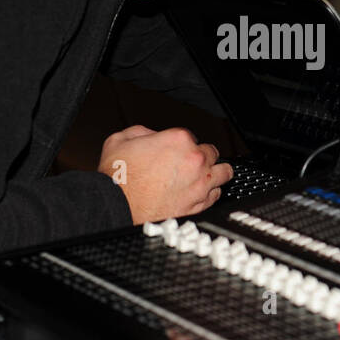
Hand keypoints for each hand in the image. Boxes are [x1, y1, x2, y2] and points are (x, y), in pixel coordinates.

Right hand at [98, 125, 233, 223]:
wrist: (116, 208)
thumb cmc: (117, 179)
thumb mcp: (120, 140)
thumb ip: (142, 132)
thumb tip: (152, 135)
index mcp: (178, 140)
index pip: (191, 136)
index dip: (182, 144)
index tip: (175, 151)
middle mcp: (194, 160)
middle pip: (211, 153)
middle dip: (201, 156)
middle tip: (189, 164)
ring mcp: (199, 184)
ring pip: (223, 173)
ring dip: (214, 173)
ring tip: (205, 176)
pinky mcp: (199, 205)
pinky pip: (216, 195)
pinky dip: (210, 193)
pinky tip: (200, 193)